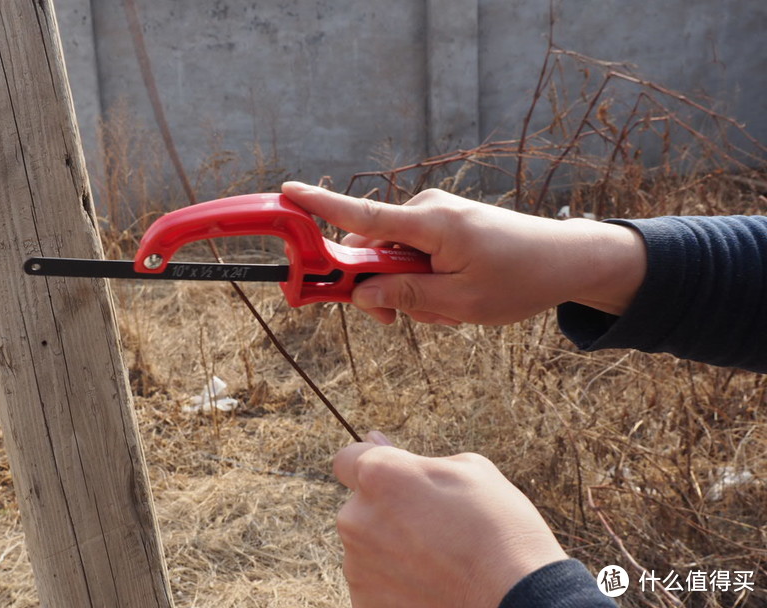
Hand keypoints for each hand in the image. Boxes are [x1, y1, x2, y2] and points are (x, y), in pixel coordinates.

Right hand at [281, 181, 646, 324]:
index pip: (363, 216)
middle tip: (396, 321)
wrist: (568, 259)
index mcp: (431, 224)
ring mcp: (436, 215)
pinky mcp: (443, 224)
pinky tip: (451, 298)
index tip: (286, 193)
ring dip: (407, 290)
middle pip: (371, 249)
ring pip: (392, 258)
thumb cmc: (520, 279)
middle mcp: (427, 210)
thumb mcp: (459, 303)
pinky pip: (412, 253)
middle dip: (376, 288)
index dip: (320, 207)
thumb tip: (359, 292)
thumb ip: (403, 296)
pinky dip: (422, 279)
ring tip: (448, 310)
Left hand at [333, 432, 568, 607]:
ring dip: (390, 550)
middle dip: (385, 512)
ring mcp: (357, 565)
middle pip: (359, 508)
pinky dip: (395, 584)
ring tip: (438, 562)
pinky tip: (431, 585)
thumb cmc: (500, 526)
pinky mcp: (365, 602)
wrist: (518, 598)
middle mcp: (356, 518)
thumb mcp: (469, 470)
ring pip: (366, 548)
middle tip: (433, 528)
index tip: (392, 481)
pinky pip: (374, 583)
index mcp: (378, 475)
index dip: (371, 468)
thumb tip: (374, 441)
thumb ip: (411, 458)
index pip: (346, 460)